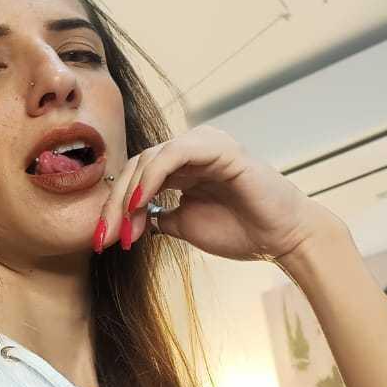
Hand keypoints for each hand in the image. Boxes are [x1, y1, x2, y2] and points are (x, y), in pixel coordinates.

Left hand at [93, 124, 344, 264]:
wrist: (282, 239)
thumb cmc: (241, 231)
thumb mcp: (185, 225)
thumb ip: (157, 217)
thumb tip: (128, 219)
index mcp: (182, 166)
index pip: (136, 178)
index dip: (115, 209)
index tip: (104, 241)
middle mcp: (190, 150)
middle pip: (136, 167)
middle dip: (115, 205)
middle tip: (106, 238)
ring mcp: (204, 145)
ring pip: (149, 159)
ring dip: (129, 195)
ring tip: (123, 227)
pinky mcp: (217, 147)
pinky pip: (172, 155)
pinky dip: (152, 178)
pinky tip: (140, 204)